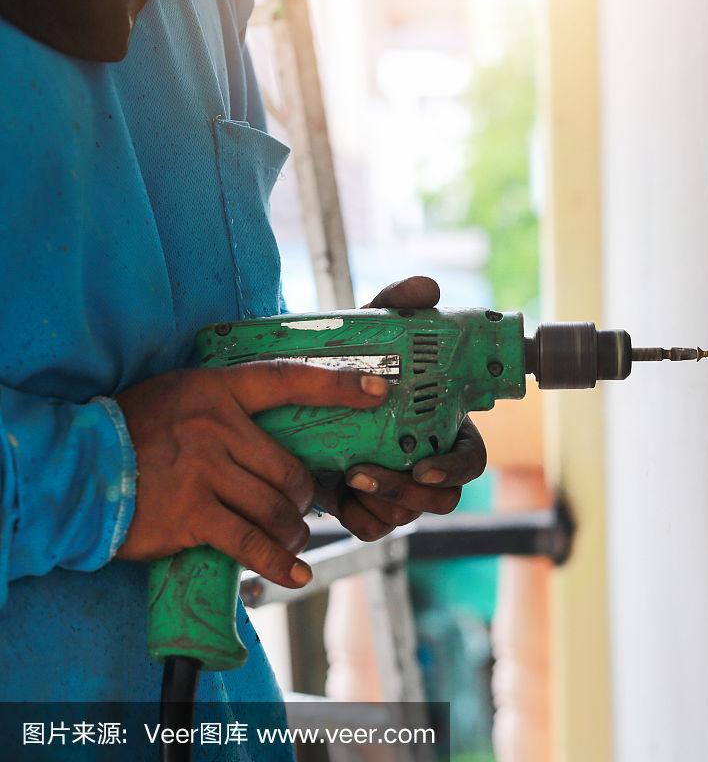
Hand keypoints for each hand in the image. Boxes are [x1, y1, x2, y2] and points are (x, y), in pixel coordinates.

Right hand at [116, 361, 390, 586]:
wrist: (79, 470)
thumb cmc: (138, 430)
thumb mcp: (183, 395)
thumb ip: (231, 404)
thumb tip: (286, 425)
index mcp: (218, 391)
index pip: (289, 382)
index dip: (338, 387)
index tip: (380, 390)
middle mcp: (216, 428)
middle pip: (292, 470)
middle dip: (306, 497)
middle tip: (303, 507)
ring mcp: (204, 472)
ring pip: (277, 508)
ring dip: (293, 531)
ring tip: (291, 538)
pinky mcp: (192, 515)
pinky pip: (250, 542)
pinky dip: (278, 562)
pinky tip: (295, 573)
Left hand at [311, 276, 488, 539]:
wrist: (298, 394)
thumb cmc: (352, 362)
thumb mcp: (372, 330)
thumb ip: (399, 304)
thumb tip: (428, 287)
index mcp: (447, 430)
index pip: (472, 460)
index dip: (456, 468)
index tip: (425, 464)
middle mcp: (429, 464)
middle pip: (444, 498)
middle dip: (410, 492)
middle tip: (369, 472)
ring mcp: (399, 491)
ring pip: (408, 515)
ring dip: (382, 501)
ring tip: (348, 476)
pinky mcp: (368, 509)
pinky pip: (373, 527)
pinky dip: (359, 516)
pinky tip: (338, 495)